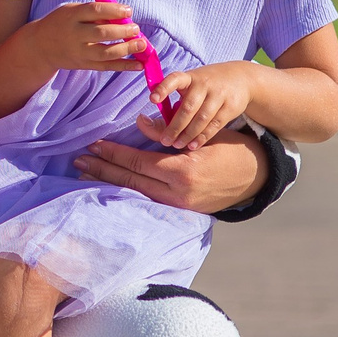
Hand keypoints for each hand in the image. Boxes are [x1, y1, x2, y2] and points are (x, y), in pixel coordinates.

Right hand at [24, 1, 148, 75]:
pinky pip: (106, 67)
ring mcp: (79, 52)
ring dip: (126, 49)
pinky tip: (138, 65)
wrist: (40, 47)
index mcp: (71, 16)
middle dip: (123, 31)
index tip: (128, 10)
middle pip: (101, 33)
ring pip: (105, 53)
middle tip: (136, 28)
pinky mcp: (84, 65)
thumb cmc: (62, 23)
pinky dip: (124, 66)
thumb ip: (94, 12)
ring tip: (141, 44)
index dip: (114, 10)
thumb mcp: (72, 11)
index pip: (95, 11)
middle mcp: (74, 35)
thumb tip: (123, 16)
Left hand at [75, 124, 268, 212]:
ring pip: (136, 194)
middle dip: (102, 170)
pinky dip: (129, 192)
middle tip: (79, 162)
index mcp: (182, 172)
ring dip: (111, 183)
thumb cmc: (230, 148)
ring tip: (89, 174)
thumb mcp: (201, 135)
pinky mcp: (182, 212)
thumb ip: (169, 132)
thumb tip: (139, 124)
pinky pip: (149, 201)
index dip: (112, 154)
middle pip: (130, 181)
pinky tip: (113, 186)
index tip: (93, 146)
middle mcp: (177, 193)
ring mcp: (179, 206)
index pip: (137, 162)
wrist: (258, 175)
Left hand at [143, 61, 257, 148]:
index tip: (152, 99)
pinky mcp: (230, 106)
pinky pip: (214, 125)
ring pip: (201, 118)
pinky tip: (193, 145)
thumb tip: (150, 122)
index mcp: (189, 77)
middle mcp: (204, 84)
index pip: (175, 79)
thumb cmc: (206, 85)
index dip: (163, 88)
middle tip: (165, 141)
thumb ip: (175, 100)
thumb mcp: (191, 85)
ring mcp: (219, 95)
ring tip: (177, 145)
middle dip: (175, 126)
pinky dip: (203, 137)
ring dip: (188, 134)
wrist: (241, 78)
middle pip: (188, 107)